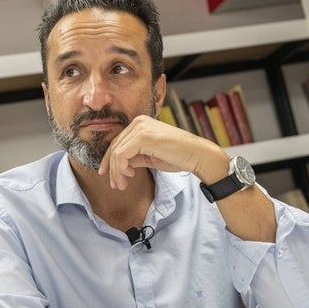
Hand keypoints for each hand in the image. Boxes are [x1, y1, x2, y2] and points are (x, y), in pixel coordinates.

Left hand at [98, 115, 227, 189]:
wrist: (197, 156)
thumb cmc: (178, 156)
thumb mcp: (149, 157)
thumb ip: (134, 157)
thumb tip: (119, 165)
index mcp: (140, 124)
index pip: (118, 142)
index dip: (110, 161)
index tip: (112, 177)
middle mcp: (138, 122)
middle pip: (114, 146)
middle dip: (112, 169)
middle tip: (115, 185)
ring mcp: (140, 128)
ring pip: (116, 152)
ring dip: (116, 172)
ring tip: (121, 185)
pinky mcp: (142, 137)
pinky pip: (122, 155)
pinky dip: (120, 168)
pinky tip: (129, 177)